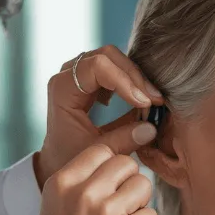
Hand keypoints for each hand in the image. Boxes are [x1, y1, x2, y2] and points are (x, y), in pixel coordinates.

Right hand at [16, 144, 158, 214]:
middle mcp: (83, 192)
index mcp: (62, 182)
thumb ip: (83, 180)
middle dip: (129, 182)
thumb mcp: (57, 207)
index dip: (120, 154)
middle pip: (126, 164)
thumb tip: (124, 151)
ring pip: (144, 185)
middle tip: (118, 208)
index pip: (102, 148)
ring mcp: (106, 212)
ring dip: (139, 204)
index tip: (135, 151)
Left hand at [34, 45, 163, 189]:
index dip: (125, 81)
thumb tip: (152, 127)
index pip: (97, 67)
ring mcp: (78, 73)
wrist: (59, 159)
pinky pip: (114, 67)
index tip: (146, 103)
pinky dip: (129, 81)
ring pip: (113, 59)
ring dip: (135, 78)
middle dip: (134, 76)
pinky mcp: (88, 77)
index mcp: (62, 89)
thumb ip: (124, 140)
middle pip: (107, 56)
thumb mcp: (98, 152)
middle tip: (155, 100)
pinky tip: (137, 100)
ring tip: (151, 101)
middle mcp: (67, 75)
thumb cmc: (72, 158)